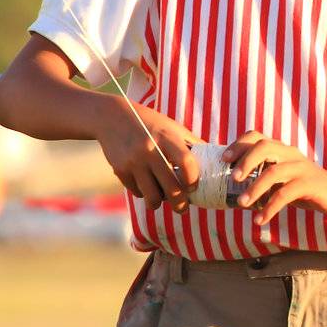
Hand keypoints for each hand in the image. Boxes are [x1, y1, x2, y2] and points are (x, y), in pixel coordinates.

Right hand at [94, 99, 203, 213]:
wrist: (112, 117)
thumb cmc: (150, 123)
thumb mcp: (172, 128)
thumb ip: (191, 144)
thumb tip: (214, 161)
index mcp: (168, 138)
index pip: (186, 162)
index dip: (193, 179)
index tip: (194, 187)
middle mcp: (150, 150)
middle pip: (171, 187)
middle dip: (180, 204)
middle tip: (184, 208)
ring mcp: (134, 161)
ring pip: (152, 196)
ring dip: (160, 203)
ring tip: (164, 201)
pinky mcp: (120, 170)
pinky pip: (137, 191)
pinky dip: (144, 194)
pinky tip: (148, 188)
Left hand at [224, 131, 326, 224]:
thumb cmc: (305, 185)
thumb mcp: (283, 178)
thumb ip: (264, 177)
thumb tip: (234, 189)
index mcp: (282, 150)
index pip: (257, 137)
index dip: (238, 145)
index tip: (224, 160)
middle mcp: (290, 154)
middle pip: (264, 146)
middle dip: (245, 161)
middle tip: (233, 178)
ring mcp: (300, 167)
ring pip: (274, 172)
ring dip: (254, 189)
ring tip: (241, 204)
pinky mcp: (309, 184)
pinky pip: (285, 194)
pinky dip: (270, 208)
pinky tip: (260, 220)